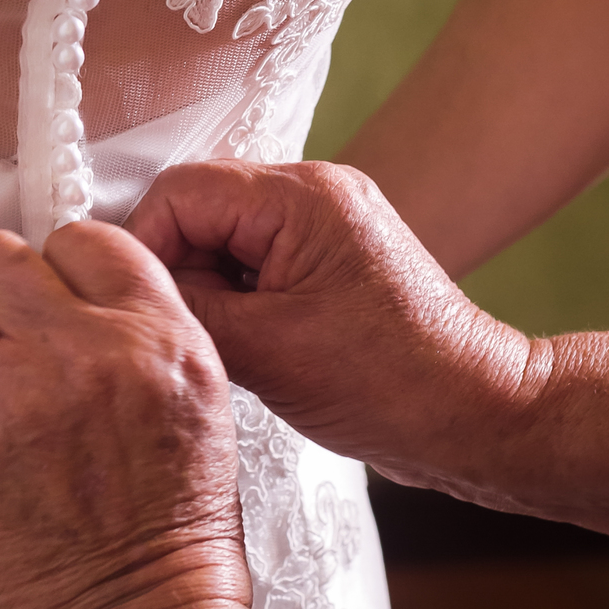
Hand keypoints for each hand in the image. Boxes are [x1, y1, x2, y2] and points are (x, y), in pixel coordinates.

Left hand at [0, 221, 250, 608]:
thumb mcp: (200, 392)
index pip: (81, 238)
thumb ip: (144, 324)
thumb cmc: (175, 521)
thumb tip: (75, 280)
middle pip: (1, 255)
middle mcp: (84, 354)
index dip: (63, 265)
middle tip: (5, 322)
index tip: (54, 291)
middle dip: (0, 285)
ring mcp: (13, 399)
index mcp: (156, 336)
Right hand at [126, 160, 542, 494]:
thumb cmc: (393, 385)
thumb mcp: (268, 353)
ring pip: (223, 240)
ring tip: (225, 349)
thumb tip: (129, 293)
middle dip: (178, 272)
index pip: (180, 192)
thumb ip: (187, 310)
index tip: (135, 307)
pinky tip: (248, 348)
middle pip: (198, 210)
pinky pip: (253, 264)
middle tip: (184, 336)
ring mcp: (324, 225)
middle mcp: (315, 193)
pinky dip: (236, 302)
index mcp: (302, 197)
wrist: (478, 417)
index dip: (143, 248)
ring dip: (208, 292)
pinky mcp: (328, 260)